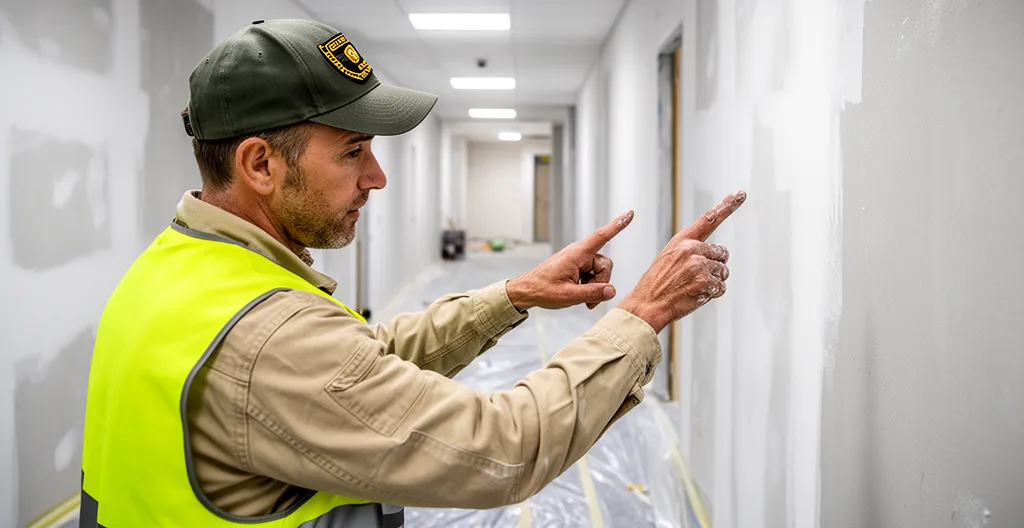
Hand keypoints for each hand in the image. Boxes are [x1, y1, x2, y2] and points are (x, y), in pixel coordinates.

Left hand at [506, 210, 634, 310]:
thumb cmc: (543, 290)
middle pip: (605, 264)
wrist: (527, 291)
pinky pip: (593, 275)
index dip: (617, 225)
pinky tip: (582, 297)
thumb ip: (592, 293)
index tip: (630, 214)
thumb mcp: (568, 296)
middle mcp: (579, 253)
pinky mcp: (578, 266)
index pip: (600, 236)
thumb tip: (612, 291)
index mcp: (576, 254)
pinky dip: (591, 287)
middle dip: (601, 283)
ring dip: (595, 287)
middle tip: (589, 300)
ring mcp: (579, 260)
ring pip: (600, 271)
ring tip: (583, 300)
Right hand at [618, 190, 746, 332]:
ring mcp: (698, 266)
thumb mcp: (668, 257)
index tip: (741, 194)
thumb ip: (690, 250)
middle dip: (715, 265)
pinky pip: (720, 287)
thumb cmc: (657, 283)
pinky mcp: (704, 283)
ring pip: (723, 272)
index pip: (709, 219)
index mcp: (682, 240)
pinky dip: (712, 293)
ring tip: (693, 286)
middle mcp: (691, 249)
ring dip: (713, 281)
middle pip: (722, 253)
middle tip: (698, 276)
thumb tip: (715, 253)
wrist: (647, 304)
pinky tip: (695, 295)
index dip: (727, 205)